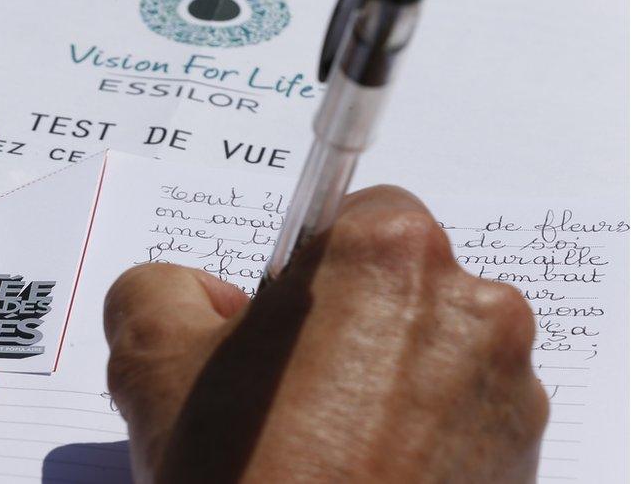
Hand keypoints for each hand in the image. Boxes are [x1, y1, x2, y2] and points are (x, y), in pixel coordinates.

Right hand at [104, 186, 547, 482]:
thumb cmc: (244, 476)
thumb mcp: (152, 362)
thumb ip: (156, 288)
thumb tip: (193, 295)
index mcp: (389, 255)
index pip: (352, 219)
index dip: (306, 271)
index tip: (282, 320)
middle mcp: (473, 309)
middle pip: (401, 284)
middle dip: (349, 320)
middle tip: (290, 390)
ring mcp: (508, 391)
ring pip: (434, 350)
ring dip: (387, 379)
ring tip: (326, 444)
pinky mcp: (524, 459)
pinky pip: (464, 415)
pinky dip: (422, 433)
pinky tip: (365, 472)